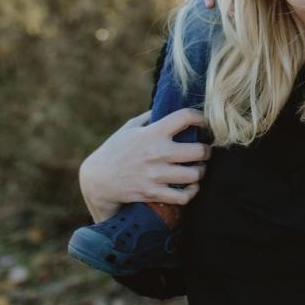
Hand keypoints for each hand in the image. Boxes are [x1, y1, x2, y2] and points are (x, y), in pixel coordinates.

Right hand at [79, 108, 208, 222]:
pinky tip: (191, 187)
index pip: (185, 117)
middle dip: (207, 151)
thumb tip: (165, 108)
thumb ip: (149, 117)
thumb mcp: (128, 128)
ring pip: (195, 174)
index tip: (204, 122)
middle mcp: (157, 153)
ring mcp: (156, 175)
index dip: (201, 117)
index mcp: (152, 133)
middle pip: (198, 151)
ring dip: (201, 171)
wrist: (98, 180)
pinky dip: (192, 192)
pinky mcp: (153, 193)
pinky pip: (183, 196)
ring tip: (198, 169)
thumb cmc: (114, 150)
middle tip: (205, 151)